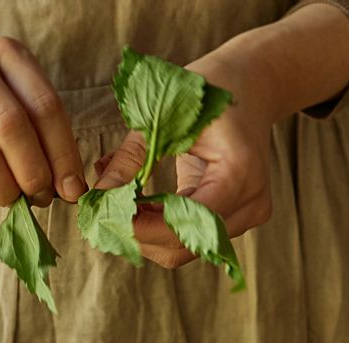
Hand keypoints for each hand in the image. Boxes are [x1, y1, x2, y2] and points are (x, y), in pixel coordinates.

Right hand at [0, 26, 85, 209]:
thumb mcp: (10, 109)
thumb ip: (42, 141)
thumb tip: (72, 190)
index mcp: (6, 55)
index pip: (46, 107)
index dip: (64, 156)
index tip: (72, 190)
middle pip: (14, 128)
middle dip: (34, 174)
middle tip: (39, 197)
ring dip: (5, 190)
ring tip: (8, 198)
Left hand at [91, 4, 348, 268]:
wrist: (250, 87)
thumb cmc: (205, 92)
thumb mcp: (163, 115)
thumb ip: (130, 158)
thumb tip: (98, 195)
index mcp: (238, 172)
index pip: (186, 222)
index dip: (142, 227)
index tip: (106, 215)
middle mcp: (250, 202)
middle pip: (183, 246)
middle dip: (138, 235)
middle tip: (103, 214)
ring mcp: (247, 216)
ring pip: (183, 249)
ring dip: (145, 234)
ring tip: (120, 206)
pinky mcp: (237, 221)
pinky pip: (189, 238)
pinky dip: (158, 228)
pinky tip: (139, 207)